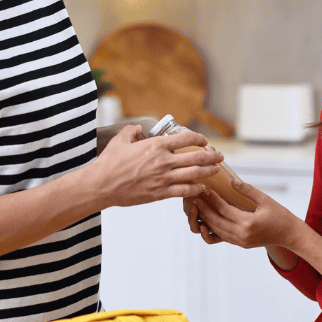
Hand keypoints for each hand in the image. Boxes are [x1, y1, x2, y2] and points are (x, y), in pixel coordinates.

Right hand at [91, 125, 223, 206]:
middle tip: (220, 156)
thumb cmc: (110, 163)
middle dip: (211, 156)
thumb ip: (132, 132)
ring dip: (208, 171)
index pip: (185, 138)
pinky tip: (201, 188)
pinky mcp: (160, 193)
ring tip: (216, 170)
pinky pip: (184, 191)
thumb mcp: (120, 140)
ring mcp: (163, 178)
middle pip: (196, 157)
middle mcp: (163, 161)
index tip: (204, 141)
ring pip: (194, 174)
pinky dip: (195, 189)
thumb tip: (137, 128)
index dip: (198, 139)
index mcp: (155, 145)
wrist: (102, 185)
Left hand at [190, 179, 296, 248]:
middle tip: (194, 200)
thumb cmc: (280, 215)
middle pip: (216, 222)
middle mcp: (242, 235)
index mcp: (248, 223)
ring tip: (198, 209)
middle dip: (204, 211)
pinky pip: (223, 237)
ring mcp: (241, 242)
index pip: (224, 210)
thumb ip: (247, 190)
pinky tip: (208, 220)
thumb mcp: (265, 199)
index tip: (206, 190)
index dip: (214, 199)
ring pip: (218, 231)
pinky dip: (214, 228)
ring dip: (206, 221)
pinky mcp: (241, 244)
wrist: (289, 234)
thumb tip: (231, 181)